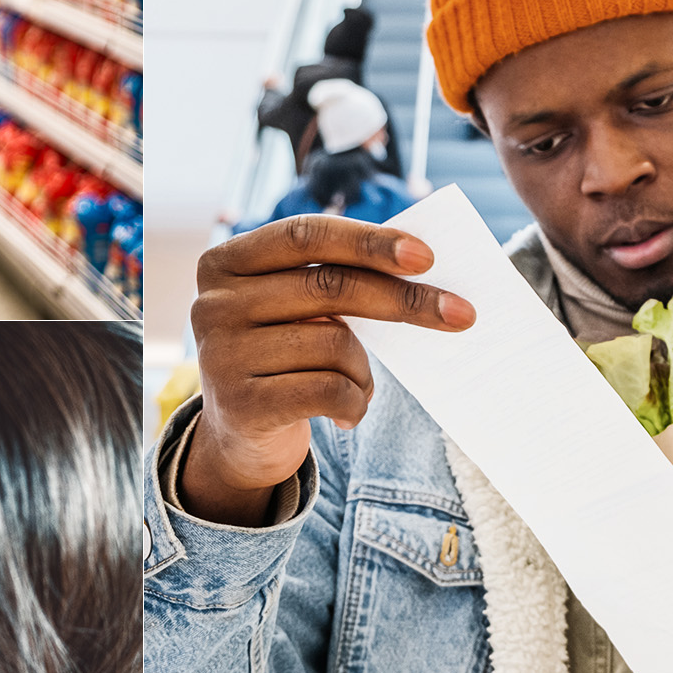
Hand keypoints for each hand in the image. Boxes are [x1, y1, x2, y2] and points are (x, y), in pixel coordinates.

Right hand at [184, 215, 473, 525]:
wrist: (240, 436)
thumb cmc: (283, 356)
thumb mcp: (294, 309)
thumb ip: (330, 281)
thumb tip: (419, 264)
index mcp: (223, 263)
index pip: (305, 236)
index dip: (368, 242)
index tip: (427, 256)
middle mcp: (212, 304)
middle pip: (329, 286)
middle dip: (404, 300)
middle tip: (461, 313)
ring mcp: (221, 355)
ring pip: (334, 344)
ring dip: (364, 370)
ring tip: (355, 386)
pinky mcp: (240, 404)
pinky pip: (329, 390)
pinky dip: (355, 402)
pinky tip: (347, 413)